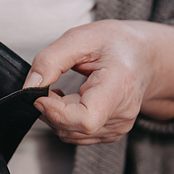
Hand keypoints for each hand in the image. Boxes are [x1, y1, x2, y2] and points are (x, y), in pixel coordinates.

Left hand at [23, 20, 173, 144]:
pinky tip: (71, 100)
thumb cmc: (115, 45)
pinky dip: (64, 120)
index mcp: (119, 88)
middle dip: (50, 109)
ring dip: (55, 114)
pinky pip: (76, 135)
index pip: (85, 119)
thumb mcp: (80, 38)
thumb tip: (30, 86)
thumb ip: (50, 60)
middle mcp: (122, 114)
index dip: (56, 112)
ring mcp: (117, 128)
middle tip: (50, 83)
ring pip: (69, 134)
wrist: (142, 56)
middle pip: (72, 128)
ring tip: (62, 90)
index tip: (40, 96)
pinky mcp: (110, 134)